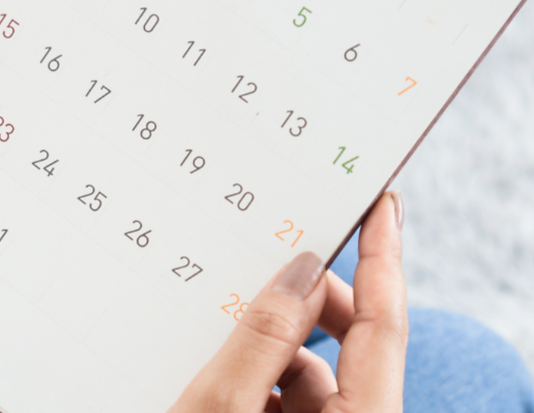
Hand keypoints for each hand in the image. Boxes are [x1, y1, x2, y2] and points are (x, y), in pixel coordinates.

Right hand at [170, 192, 407, 412]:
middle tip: (269, 263)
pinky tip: (217, 369)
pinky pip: (292, 399)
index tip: (381, 205)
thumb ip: (263, 339)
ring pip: (317, 374)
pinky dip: (260, 377)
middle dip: (311, 304)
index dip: (382, 261)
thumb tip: (301, 272)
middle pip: (354, 347)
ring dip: (274, 348)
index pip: (383, 327)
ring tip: (219, 325)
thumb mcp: (221, 409)